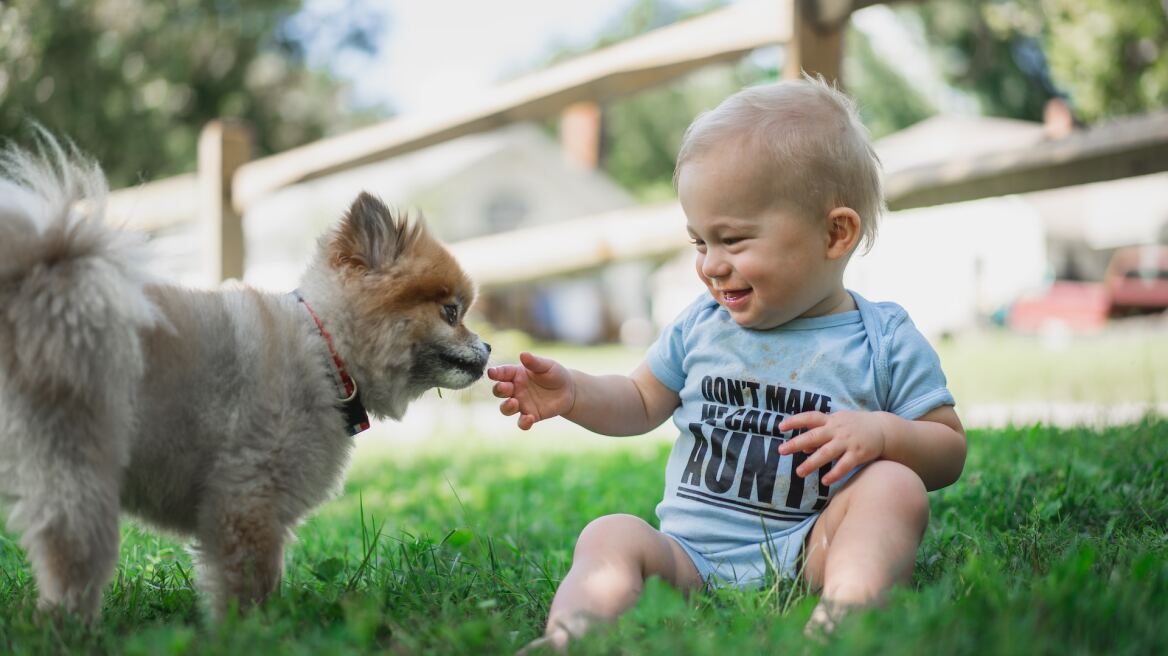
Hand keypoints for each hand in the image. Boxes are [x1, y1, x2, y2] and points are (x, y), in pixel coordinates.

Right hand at [487, 352, 574, 429]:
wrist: (569, 390)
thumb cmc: (555, 374)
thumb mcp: (547, 365)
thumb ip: (534, 362)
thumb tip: (523, 354)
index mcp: (516, 374)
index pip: (502, 373)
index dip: (496, 373)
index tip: (491, 373)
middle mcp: (515, 389)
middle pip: (499, 391)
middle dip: (499, 390)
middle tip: (505, 387)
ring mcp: (521, 403)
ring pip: (506, 408)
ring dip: (507, 407)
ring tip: (514, 403)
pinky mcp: (531, 415)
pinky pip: (522, 422)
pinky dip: (523, 422)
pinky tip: (529, 418)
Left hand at [777, 411, 893, 485]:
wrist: (883, 429)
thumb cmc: (855, 427)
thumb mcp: (838, 424)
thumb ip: (821, 434)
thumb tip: (803, 447)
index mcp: (831, 420)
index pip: (810, 417)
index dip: (795, 421)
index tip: (780, 427)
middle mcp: (837, 430)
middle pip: (814, 436)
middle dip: (796, 443)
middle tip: (781, 450)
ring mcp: (848, 442)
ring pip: (826, 453)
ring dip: (812, 463)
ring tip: (799, 472)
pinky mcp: (858, 454)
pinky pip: (844, 466)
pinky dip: (834, 473)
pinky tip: (825, 481)